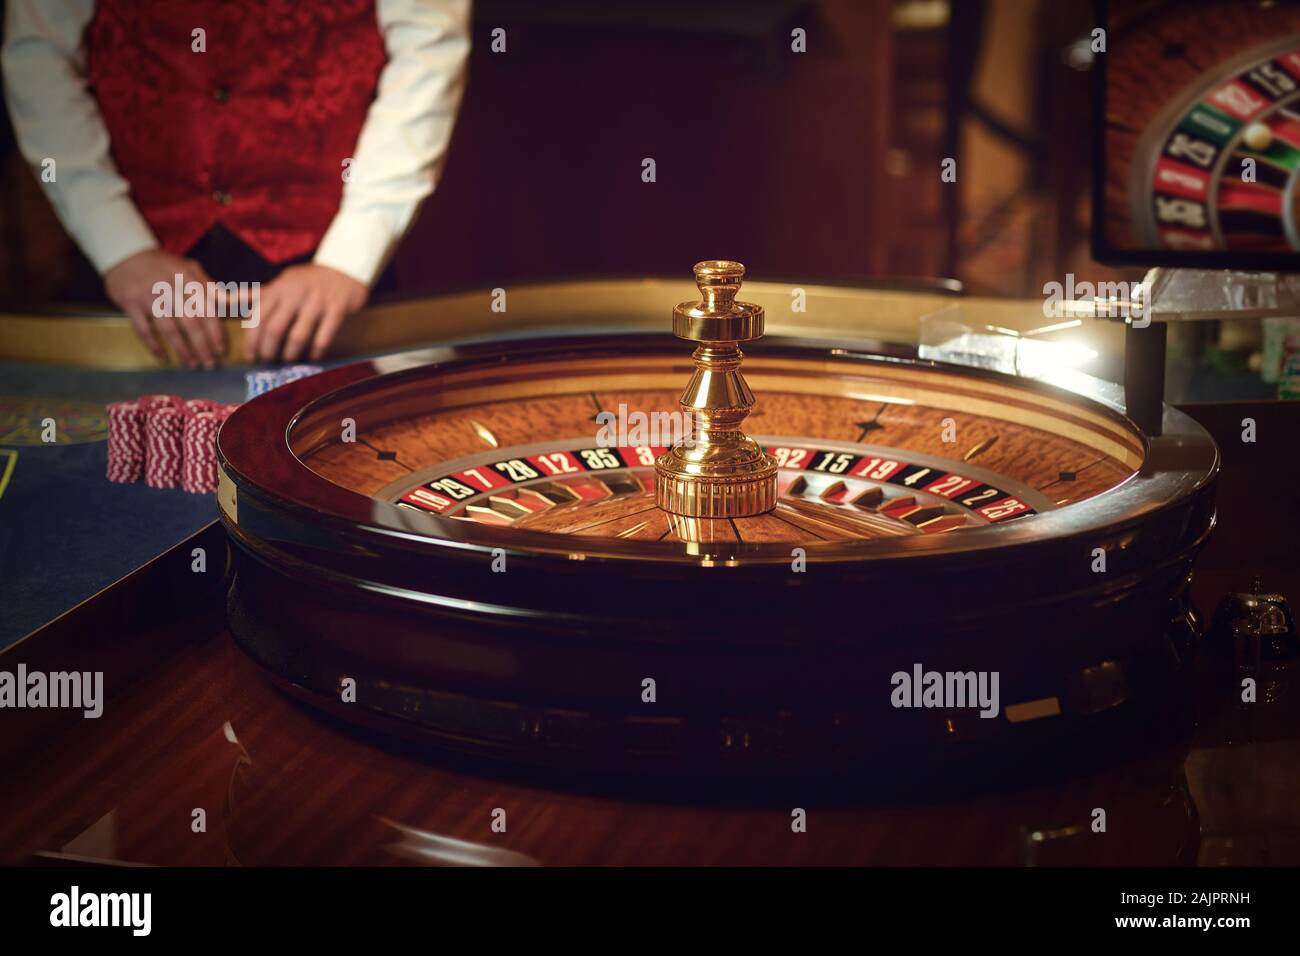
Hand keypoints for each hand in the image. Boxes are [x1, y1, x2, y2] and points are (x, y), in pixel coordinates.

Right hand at [104, 249, 225, 368]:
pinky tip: (163, 358)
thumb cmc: (162, 265)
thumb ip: (207, 285)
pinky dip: (153, 345)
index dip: (215, 332)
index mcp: (187, 278)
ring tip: (192, 364)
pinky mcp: (130, 303)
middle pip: (190, 322)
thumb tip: (227, 303)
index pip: (206, 309)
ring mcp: (148, 295)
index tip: (221, 349)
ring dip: (182, 350)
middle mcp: (169, 287)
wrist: (124, 253)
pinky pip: (143, 329)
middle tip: (210, 364)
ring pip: (169, 329)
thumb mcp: (187, 266)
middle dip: (202, 346)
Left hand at [245, 263, 366, 362]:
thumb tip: (222, 300)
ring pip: (298, 337)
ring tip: (289, 361)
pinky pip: (323, 338)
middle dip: (269, 350)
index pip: (259, 318)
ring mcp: (317, 302)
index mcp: (278, 289)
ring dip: (291, 354)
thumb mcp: (281, 282)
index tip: (251, 356)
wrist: (344, 268)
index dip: (252, 341)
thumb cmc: (308, 280)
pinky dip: (316, 352)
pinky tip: (313, 357)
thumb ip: (256, 295)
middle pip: (275, 329)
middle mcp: (295, 294)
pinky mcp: (337, 309)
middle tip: (269, 361)